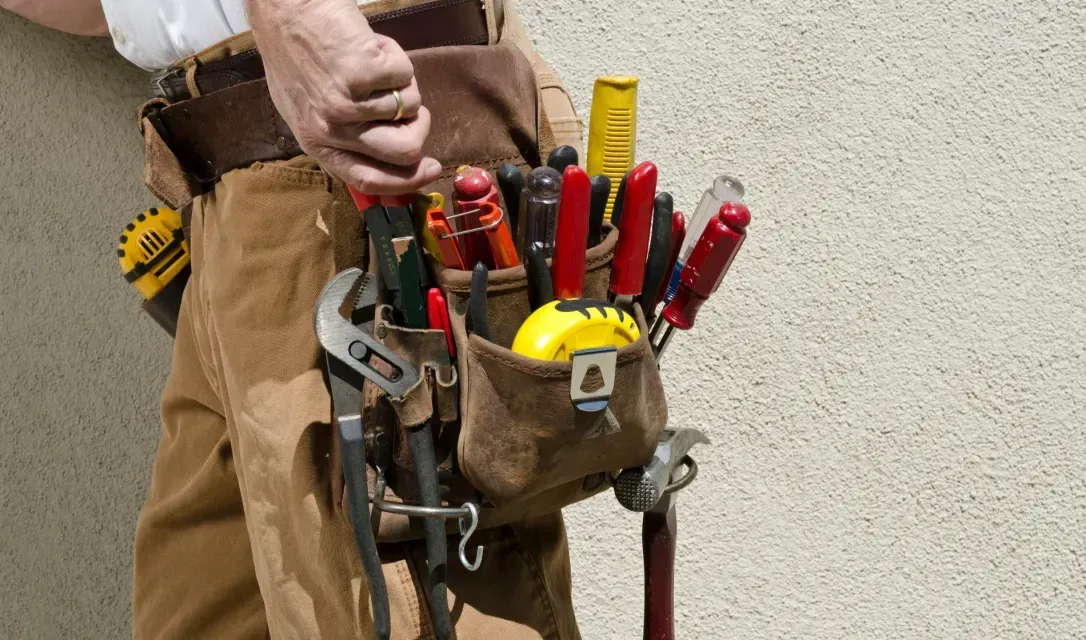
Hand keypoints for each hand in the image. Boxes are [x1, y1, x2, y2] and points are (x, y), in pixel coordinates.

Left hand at [249, 0, 441, 193]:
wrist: (287, 9)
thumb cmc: (297, 53)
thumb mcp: (309, 108)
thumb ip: (344, 138)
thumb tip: (391, 160)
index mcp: (316, 143)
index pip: (368, 180)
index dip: (407, 180)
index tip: (432, 169)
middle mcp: (331, 130)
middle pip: (404, 151)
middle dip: (420, 128)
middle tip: (413, 107)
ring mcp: (347, 102)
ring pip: (410, 107)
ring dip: (400, 81)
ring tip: (371, 62)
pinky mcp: (363, 73)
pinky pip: (406, 74)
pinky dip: (395, 56)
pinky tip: (370, 46)